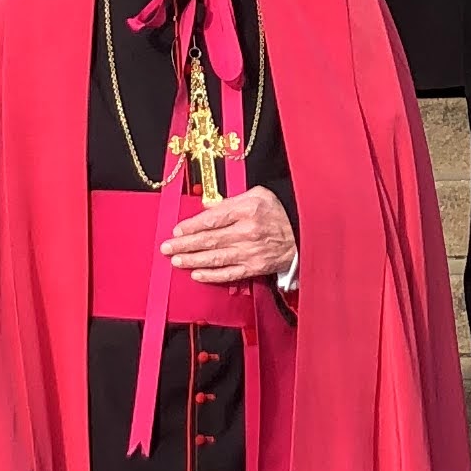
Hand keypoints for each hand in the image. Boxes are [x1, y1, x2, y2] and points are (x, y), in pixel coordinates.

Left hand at [162, 186, 297, 286]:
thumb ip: (231, 201)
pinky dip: (211, 275)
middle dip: (185, 244)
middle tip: (167, 247)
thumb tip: (208, 209)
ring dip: (193, 260)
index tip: (177, 230)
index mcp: (248, 210)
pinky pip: (229, 273)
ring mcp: (251, 252)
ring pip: (216, 258)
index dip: (192, 226)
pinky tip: (196, 274)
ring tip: (176, 260)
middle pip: (210, 239)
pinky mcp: (255, 267)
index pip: (213, 218)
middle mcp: (248, 232)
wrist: (303, 234)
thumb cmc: (279, 212)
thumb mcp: (258, 195)